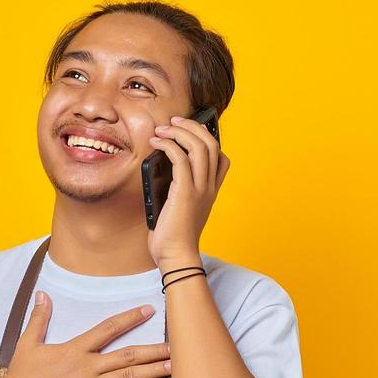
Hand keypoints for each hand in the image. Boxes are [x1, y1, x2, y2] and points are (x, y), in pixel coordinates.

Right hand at [0, 291, 171, 377]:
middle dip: (153, 349)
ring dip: (152, 372)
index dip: (130, 319)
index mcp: (75, 350)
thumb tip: (43, 295)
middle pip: (128, 356)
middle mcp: (88, 367)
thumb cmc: (20, 377)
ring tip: (173, 367)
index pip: (108, 329)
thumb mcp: (27, 343)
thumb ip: (39, 318)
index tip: (148, 311)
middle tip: (175, 345)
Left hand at [145, 114, 230, 265]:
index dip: (208, 138)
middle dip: (192, 126)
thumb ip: (176, 189)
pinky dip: (168, 145)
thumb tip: (159, 168)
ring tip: (162, 128)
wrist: (176, 256)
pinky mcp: (186, 192)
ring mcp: (200, 188)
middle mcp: (210, 187)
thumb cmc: (172, 236)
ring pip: (199, 146)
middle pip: (211, 144)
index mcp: (211, 191)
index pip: (221, 157)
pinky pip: (181, 158)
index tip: (188, 131)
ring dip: (179, 131)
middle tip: (173, 121)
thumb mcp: (178, 208)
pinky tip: (156, 142)